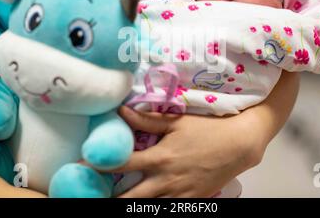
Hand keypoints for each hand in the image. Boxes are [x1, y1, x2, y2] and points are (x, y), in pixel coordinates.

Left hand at [101, 106, 268, 197]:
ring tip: (112, 201)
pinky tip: (145, 205)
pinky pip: (169, 211)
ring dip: (130, 206)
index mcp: (160, 159)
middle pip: (129, 199)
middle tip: (90, 195)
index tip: (80, 166)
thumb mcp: (177, 122)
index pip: (122, 164)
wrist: (239, 145)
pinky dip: (155, 209)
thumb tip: (121, 111)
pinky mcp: (191, 202)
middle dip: (109, 200)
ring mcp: (179, 195)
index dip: (98, 165)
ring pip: (148, 210)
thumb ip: (147, 119)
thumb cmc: (207, 130)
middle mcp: (165, 181)